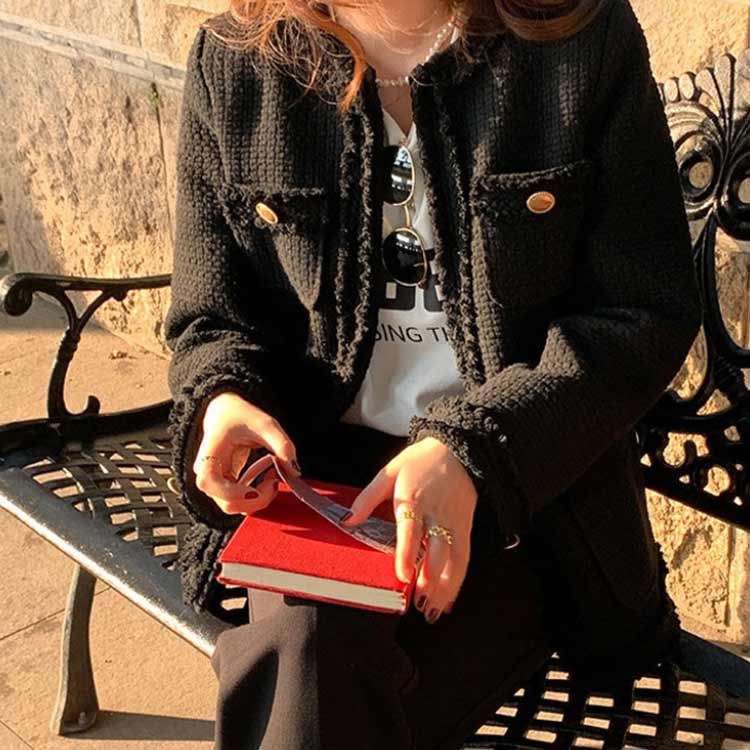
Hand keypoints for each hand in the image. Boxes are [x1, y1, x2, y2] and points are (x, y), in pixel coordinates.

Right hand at [193, 390, 300, 516]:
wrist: (226, 412)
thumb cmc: (240, 416)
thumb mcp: (265, 424)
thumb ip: (282, 445)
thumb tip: (294, 471)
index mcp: (209, 453)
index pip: (209, 483)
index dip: (231, 493)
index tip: (255, 489)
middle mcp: (207, 472)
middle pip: (225, 503)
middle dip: (255, 499)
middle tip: (275, 480)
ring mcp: (215, 482)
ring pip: (233, 506)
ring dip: (258, 499)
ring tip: (273, 477)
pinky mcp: (224, 486)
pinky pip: (239, 501)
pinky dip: (257, 496)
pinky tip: (269, 479)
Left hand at [339, 436, 477, 623]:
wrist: (457, 450)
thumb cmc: (420, 461)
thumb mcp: (390, 471)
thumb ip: (368, 498)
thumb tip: (347, 520)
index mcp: (414, 499)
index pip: (411, 530)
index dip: (407, 553)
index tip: (402, 574)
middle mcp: (436, 515)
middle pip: (436, 550)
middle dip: (430, 578)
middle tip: (419, 602)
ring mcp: (453, 524)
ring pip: (453, 560)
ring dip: (444, 586)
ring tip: (432, 610)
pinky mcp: (465, 528)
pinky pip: (464, 558)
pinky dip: (457, 581)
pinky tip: (448, 600)